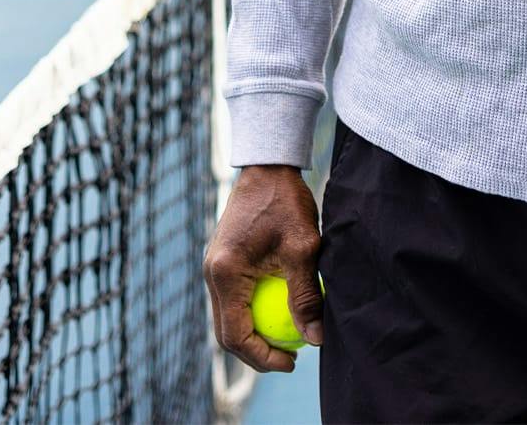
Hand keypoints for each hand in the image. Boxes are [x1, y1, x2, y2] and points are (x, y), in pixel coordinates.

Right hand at [204, 164, 323, 372]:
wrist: (268, 165)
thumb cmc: (286, 201)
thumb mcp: (303, 247)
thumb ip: (307, 294)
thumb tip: (315, 337)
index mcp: (224, 274)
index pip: (236, 335)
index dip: (263, 356)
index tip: (292, 362)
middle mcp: (211, 274)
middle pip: (227, 332)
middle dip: (257, 351)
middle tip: (291, 357)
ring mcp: (214, 267)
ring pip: (229, 317)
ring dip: (254, 333)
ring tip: (288, 337)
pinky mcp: (222, 260)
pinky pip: (233, 298)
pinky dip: (252, 311)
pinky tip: (280, 309)